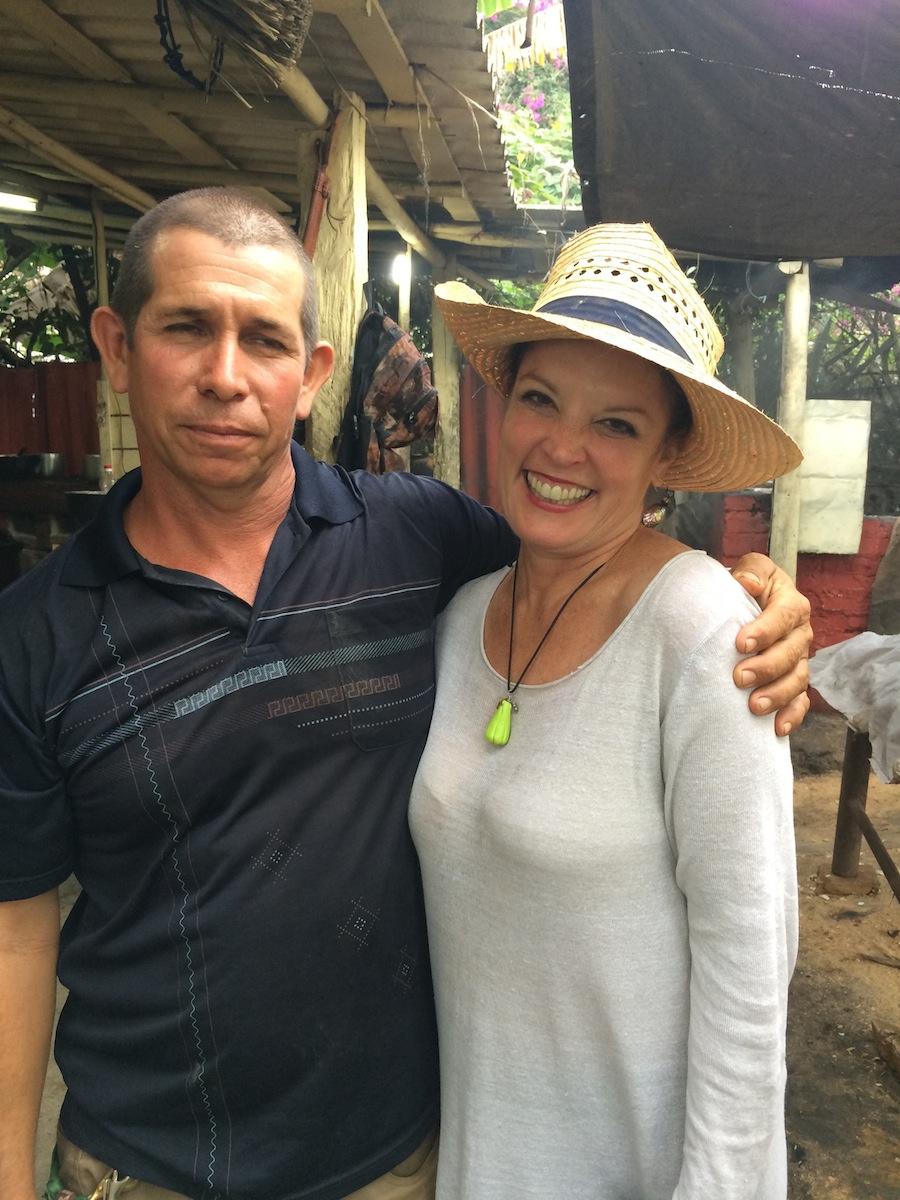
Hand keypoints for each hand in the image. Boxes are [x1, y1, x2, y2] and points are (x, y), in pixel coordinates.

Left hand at [730, 553, 811, 735]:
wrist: (743, 605)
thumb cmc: (745, 587)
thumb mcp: (751, 570)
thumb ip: (750, 571)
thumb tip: (747, 583)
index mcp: (792, 604)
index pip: (784, 616)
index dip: (765, 631)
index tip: (740, 643)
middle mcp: (800, 634)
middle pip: (791, 654)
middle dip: (766, 667)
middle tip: (738, 677)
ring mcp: (799, 660)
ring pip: (797, 681)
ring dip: (777, 695)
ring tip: (753, 707)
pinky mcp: (793, 681)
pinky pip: (800, 702)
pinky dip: (791, 716)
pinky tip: (777, 728)